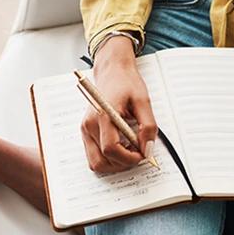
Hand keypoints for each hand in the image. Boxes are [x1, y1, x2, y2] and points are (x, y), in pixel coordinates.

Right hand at [79, 37, 158, 172]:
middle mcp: (89, 124)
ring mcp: (85, 129)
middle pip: (101, 160)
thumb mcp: (143, 102)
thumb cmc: (127, 82)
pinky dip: (108, 158)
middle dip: (122, 164)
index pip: (111, 148)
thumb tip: (148, 150)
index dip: (129, 157)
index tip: (143, 154)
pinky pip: (94, 155)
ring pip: (96, 162)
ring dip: (115, 164)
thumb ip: (148, 127)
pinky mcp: (86, 131)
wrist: (112, 71)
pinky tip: (122, 147)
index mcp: (103, 115)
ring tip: (130, 151)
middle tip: (138, 153)